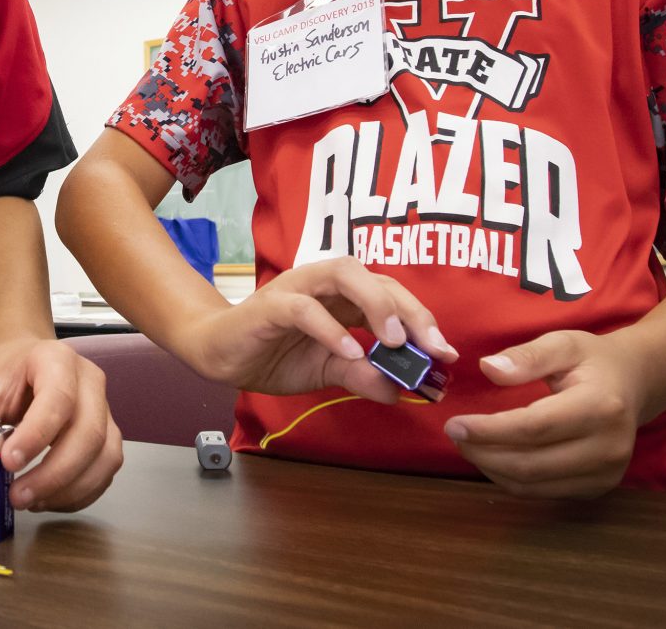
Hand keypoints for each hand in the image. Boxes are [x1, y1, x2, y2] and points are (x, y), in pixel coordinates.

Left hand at [0, 337, 121, 512]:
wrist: (29, 360)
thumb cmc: (11, 373)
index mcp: (57, 361)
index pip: (58, 398)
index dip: (37, 434)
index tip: (8, 462)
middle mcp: (90, 382)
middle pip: (88, 434)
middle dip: (54, 474)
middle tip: (17, 496)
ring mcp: (105, 409)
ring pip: (105, 457)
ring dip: (69, 489)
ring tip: (30, 501)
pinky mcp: (108, 435)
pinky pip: (105, 471)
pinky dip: (79, 494)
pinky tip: (48, 499)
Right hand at [175, 257, 455, 401]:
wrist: (220, 355)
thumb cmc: (274, 354)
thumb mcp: (328, 370)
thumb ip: (362, 375)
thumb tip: (400, 391)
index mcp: (343, 297)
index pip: (391, 295)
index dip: (421, 320)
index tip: (446, 355)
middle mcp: (324, 284)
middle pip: (376, 277)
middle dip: (409, 310)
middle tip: (432, 347)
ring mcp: (297, 289)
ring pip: (343, 274)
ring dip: (374, 303)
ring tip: (392, 339)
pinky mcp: (271, 305)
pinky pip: (303, 308)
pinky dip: (328, 327)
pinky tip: (347, 350)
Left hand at [443, 329, 646, 498]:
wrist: (634, 384)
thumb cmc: (592, 360)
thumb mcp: (562, 343)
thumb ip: (527, 355)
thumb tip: (488, 368)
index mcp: (600, 407)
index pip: (534, 427)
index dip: (490, 430)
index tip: (455, 424)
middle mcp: (608, 447)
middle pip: (532, 464)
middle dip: (484, 453)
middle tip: (454, 436)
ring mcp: (607, 474)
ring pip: (535, 485)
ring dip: (493, 469)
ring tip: (468, 446)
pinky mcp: (599, 488)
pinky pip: (544, 492)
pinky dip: (511, 480)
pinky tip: (493, 458)